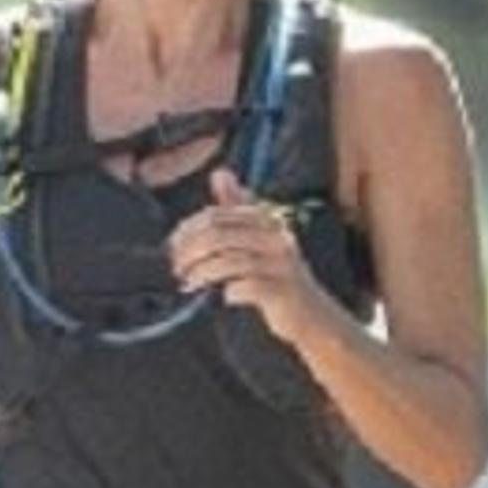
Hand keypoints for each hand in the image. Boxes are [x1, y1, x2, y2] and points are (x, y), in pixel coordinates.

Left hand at [165, 165, 317, 335]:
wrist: (314, 315)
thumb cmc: (278, 274)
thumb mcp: (260, 237)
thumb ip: (238, 207)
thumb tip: (219, 172)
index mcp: (267, 221)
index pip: (217, 216)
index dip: (189, 230)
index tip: (173, 247)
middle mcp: (276, 237)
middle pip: (219, 236)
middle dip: (190, 252)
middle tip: (177, 268)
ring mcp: (281, 264)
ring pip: (228, 261)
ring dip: (201, 274)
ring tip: (189, 284)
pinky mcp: (282, 291)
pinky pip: (245, 287)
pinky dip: (230, 292)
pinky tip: (224, 297)